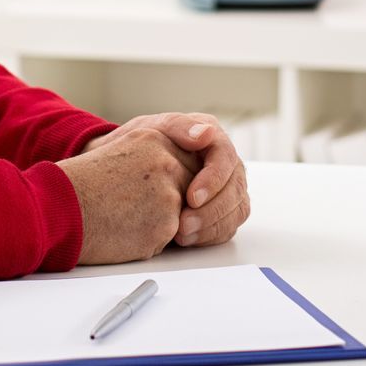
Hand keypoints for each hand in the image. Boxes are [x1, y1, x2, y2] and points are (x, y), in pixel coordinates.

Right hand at [58, 130, 194, 264]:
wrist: (58, 208)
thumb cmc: (82, 184)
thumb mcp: (122, 150)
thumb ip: (157, 153)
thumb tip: (185, 172)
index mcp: (156, 138)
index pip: (189, 163)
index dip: (171, 182)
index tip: (147, 190)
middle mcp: (167, 163)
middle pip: (190, 190)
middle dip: (169, 203)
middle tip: (132, 205)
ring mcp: (168, 195)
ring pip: (180, 216)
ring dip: (157, 222)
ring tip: (123, 215)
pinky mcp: (165, 226)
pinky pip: (167, 238)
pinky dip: (148, 240)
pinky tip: (123, 230)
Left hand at [84, 112, 249, 246]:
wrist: (128, 168)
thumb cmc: (140, 145)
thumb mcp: (152, 129)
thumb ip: (178, 127)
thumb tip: (205, 133)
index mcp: (212, 137)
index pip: (226, 157)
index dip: (214, 180)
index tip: (192, 198)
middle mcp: (224, 162)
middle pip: (235, 187)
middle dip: (212, 211)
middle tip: (184, 226)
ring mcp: (227, 186)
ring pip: (236, 209)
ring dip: (212, 226)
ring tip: (182, 236)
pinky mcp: (223, 209)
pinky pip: (229, 226)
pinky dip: (211, 236)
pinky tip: (188, 239)